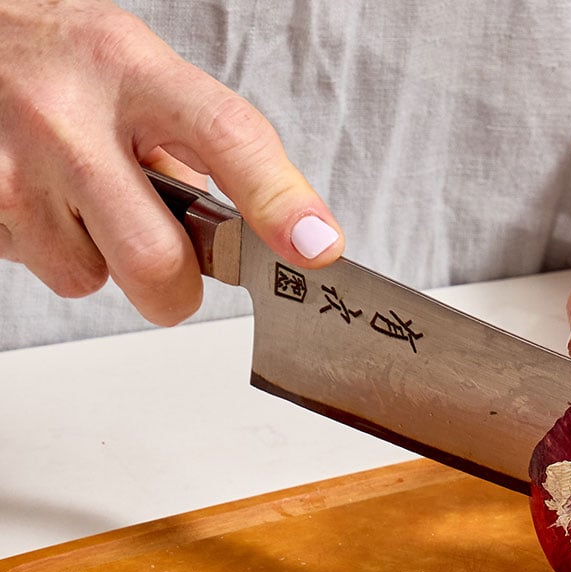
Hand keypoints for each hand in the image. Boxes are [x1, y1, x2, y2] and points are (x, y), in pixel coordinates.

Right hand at [0, 0, 341, 324]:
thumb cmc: (64, 60)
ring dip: (103, 259)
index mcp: (133, 70)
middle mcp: (68, 117)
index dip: (279, 203)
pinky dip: (54, 249)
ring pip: (91, 277)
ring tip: (84, 198)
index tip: (316, 248)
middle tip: (175, 265)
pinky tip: (46, 199)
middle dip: (176, 288)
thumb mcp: (141, 72)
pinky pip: (43, 270)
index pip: (227, 138)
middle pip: (156, 258)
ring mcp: (15, 168)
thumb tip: (258, 231)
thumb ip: (199, 145)